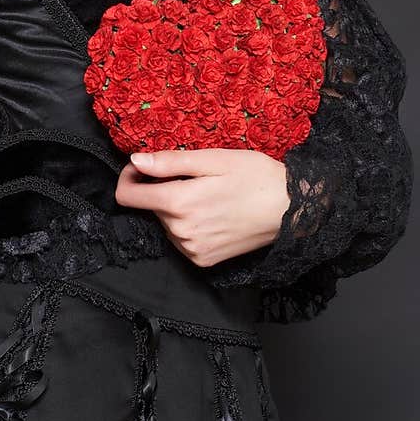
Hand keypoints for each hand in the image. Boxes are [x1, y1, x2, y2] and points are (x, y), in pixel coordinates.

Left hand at [114, 146, 290, 267]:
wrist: (292, 209)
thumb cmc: (256, 176)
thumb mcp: (214, 159)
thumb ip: (170, 162)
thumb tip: (135, 160)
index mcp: (178, 203)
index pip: (127, 196)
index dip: (130, 176)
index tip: (143, 166)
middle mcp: (180, 231)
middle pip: (150, 206)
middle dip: (162, 189)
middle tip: (194, 177)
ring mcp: (191, 249)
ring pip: (165, 223)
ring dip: (176, 208)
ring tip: (209, 195)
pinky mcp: (203, 260)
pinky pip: (181, 239)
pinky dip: (188, 225)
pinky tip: (213, 214)